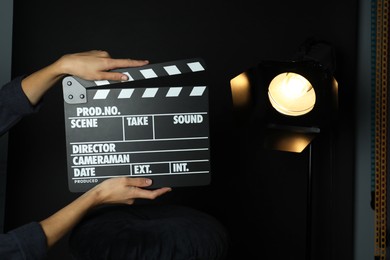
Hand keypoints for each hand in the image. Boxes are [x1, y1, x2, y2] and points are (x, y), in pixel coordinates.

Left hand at [21, 50, 148, 104]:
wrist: (68, 63)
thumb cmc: (82, 70)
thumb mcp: (99, 77)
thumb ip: (114, 77)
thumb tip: (126, 77)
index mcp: (108, 61)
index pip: (126, 63)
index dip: (137, 63)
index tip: (146, 62)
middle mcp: (106, 55)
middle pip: (116, 66)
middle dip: (112, 73)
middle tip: (100, 77)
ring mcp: (101, 54)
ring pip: (108, 65)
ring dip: (105, 70)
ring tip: (92, 74)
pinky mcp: (96, 53)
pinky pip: (102, 62)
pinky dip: (100, 67)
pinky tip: (90, 70)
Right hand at [89, 177, 171, 205]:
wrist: (96, 196)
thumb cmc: (108, 188)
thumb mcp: (125, 180)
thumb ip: (138, 181)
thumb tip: (150, 182)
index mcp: (135, 194)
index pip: (152, 195)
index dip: (161, 191)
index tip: (168, 188)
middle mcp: (133, 198)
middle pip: (146, 192)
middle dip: (150, 186)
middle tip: (153, 177)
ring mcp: (127, 199)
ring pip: (137, 191)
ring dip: (139, 185)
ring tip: (137, 177)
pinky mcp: (122, 198)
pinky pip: (131, 192)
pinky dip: (132, 187)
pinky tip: (127, 182)